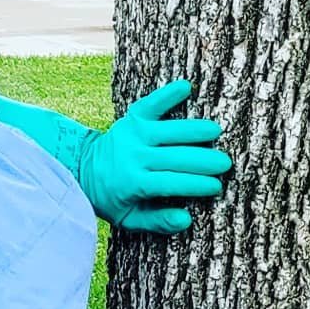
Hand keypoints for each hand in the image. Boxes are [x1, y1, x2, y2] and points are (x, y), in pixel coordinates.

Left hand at [78, 80, 232, 233]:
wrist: (84, 170)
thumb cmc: (114, 199)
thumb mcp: (130, 219)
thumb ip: (157, 221)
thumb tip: (186, 220)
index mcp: (134, 183)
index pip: (171, 183)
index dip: (196, 185)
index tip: (216, 186)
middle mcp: (134, 156)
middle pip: (175, 158)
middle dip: (202, 161)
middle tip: (225, 163)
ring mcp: (133, 134)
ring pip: (169, 131)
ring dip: (194, 130)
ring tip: (216, 131)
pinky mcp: (133, 118)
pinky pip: (152, 103)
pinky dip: (167, 94)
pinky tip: (186, 87)